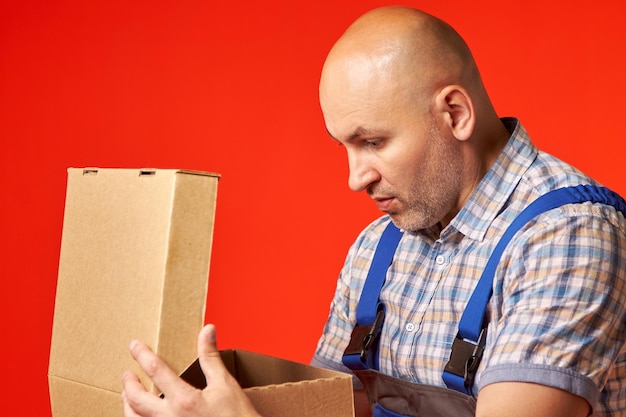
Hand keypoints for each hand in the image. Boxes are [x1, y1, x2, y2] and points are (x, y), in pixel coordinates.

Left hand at [122, 324, 260, 416]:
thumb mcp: (225, 384)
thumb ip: (210, 357)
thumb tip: (207, 331)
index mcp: (184, 401)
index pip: (156, 371)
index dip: (142, 355)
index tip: (134, 346)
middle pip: (136, 400)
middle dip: (129, 384)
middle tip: (127, 375)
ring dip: (127, 406)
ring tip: (128, 396)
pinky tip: (142, 415)